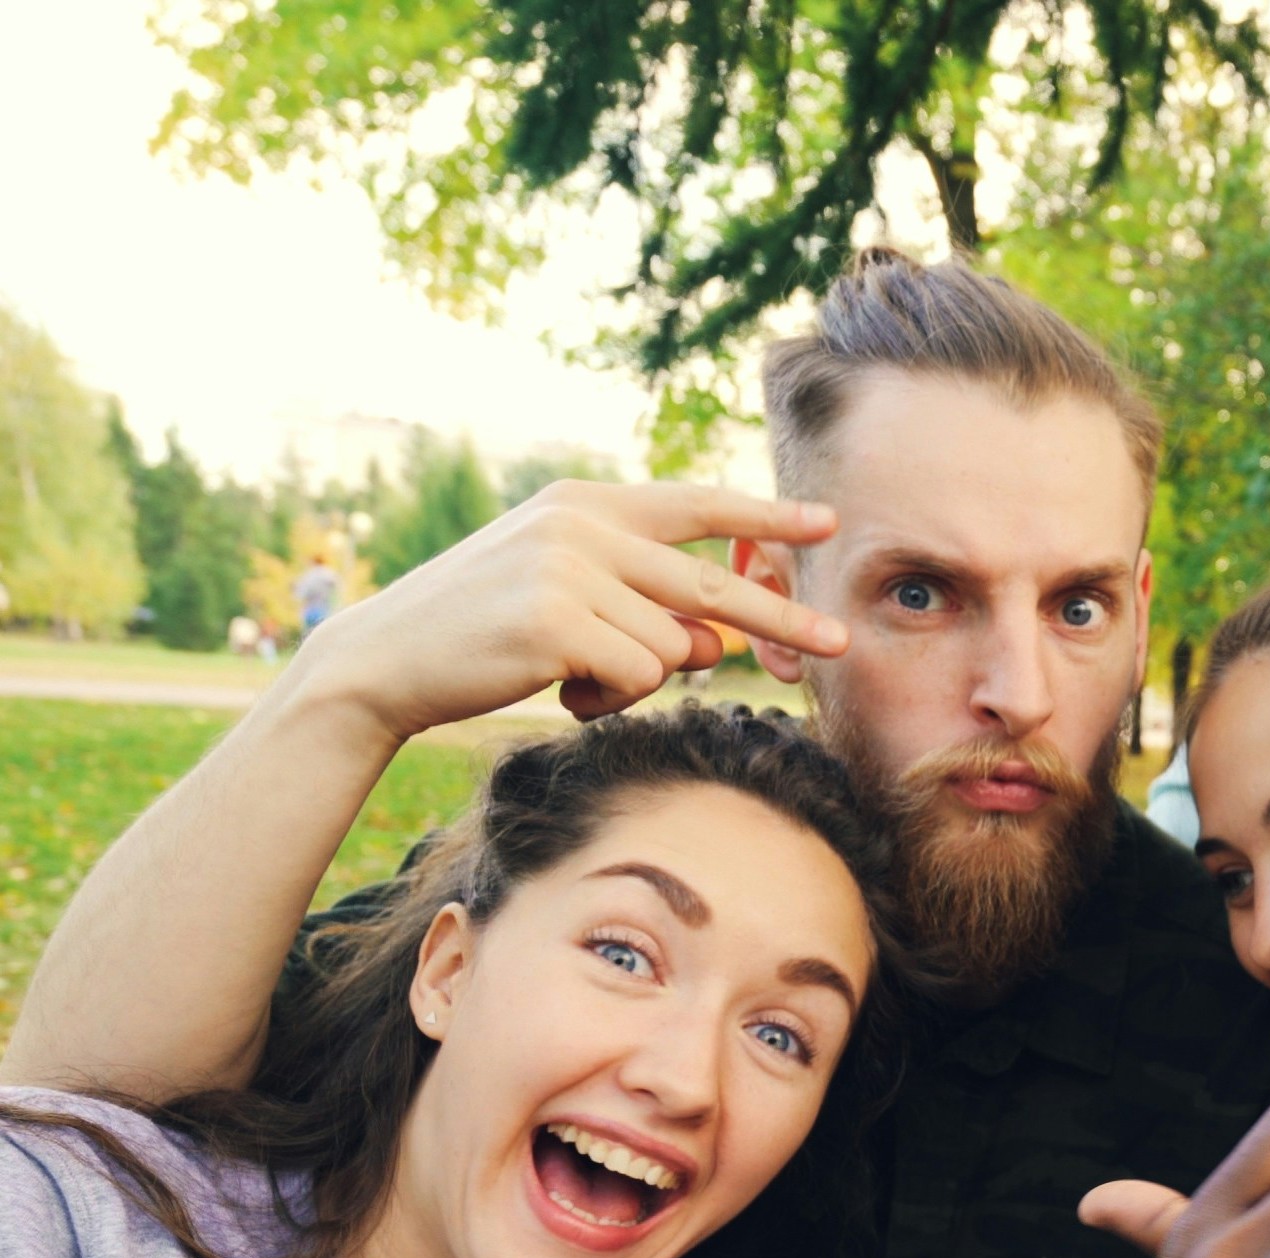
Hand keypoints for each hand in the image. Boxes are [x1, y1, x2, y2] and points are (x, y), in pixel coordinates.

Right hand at [291, 479, 849, 742]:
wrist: (388, 660)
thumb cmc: (485, 634)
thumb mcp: (568, 596)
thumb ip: (641, 601)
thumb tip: (715, 638)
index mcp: (587, 503)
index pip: (696, 504)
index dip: (765, 514)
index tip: (826, 521)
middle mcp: (584, 524)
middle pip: (714, 581)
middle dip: (782, 619)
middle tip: (840, 643)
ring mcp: (570, 568)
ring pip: (672, 647)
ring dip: (639, 680)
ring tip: (574, 676)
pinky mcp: (558, 620)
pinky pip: (638, 677)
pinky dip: (612, 700)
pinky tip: (559, 690)